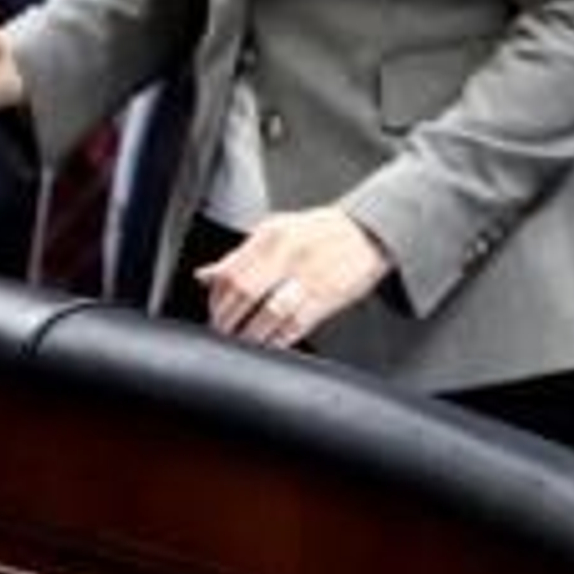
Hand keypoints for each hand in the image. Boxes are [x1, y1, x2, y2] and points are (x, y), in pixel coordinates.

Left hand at [196, 206, 391, 350]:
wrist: (366, 233)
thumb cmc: (318, 232)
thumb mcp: (276, 230)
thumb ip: (240, 255)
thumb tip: (206, 276)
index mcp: (271, 235)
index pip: (232, 270)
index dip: (217, 297)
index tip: (213, 310)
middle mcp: (287, 254)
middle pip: (245, 292)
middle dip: (228, 318)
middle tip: (221, 331)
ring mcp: (308, 277)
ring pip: (269, 313)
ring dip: (251, 333)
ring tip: (242, 341)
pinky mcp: (326, 298)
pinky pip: (296, 325)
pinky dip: (278, 338)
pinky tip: (269, 343)